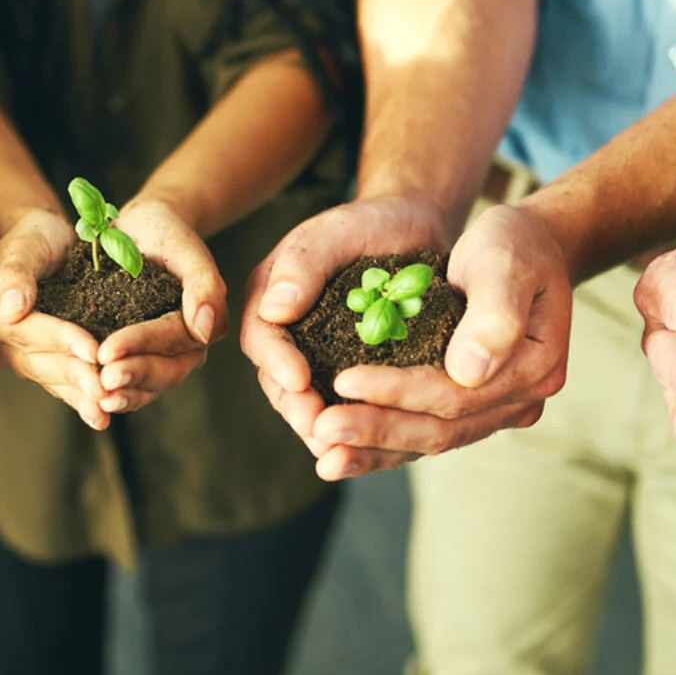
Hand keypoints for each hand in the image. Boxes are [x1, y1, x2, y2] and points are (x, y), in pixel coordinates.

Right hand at [0, 209, 113, 428]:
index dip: (59, 339)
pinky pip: (60, 387)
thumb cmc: (36, 237)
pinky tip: (102, 417)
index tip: (92, 348)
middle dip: (74, 373)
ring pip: (50, 379)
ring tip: (106, 407)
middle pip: (37, 361)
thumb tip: (10, 308)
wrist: (48, 245)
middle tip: (106, 386)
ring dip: (78, 395)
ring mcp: (17, 359)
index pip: (24, 331)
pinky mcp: (41, 367)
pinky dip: (81, 401)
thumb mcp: (27, 241)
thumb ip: (17, 272)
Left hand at [93, 196, 227, 414]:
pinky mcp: (137, 359)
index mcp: (203, 322)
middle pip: (164, 372)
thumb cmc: (166, 232)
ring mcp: (162, 356)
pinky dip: (111, 394)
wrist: (142, 228)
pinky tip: (89, 400)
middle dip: (131, 377)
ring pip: (147, 387)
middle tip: (100, 381)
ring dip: (123, 395)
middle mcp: (186, 346)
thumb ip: (204, 285)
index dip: (140, 347)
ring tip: (94, 399)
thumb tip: (206, 329)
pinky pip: (129, 384)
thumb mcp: (185, 249)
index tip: (107, 352)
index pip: (172, 339)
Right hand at [240, 196, 450, 460]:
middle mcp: (288, 333)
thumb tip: (273, 309)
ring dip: (325, 430)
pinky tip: (374, 450)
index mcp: (271, 299)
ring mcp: (318, 357)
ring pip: (312, 403)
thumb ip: (303, 264)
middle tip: (320, 431)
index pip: (262, 338)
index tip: (299, 382)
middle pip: (281, 382)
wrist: (413, 227)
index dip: (277, 364)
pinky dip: (359, 430)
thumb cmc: (369, 222)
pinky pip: (348, 406)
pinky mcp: (352, 373)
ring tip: (340, 452)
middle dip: (299, 410)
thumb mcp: (335, 230)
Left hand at [306, 203, 567, 478]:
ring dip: (375, 450)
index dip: (397, 391)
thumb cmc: (514, 246)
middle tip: (321, 428)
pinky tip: (342, 452)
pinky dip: (384, 445)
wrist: (529, 249)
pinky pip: (424, 431)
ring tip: (325, 456)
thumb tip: (467, 372)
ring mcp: (495, 408)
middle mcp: (518, 399)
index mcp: (532, 367)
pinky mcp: (470, 406)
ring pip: (429, 439)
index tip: (343, 379)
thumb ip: (494, 315)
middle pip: (440, 429)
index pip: (455, 394)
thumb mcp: (505, 264)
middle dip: (376, 429)